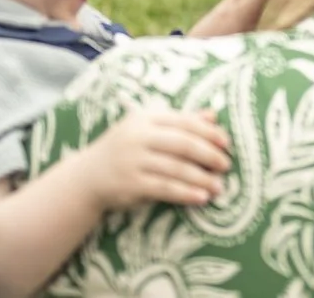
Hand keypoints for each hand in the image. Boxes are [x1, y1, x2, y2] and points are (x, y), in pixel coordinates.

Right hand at [77, 108, 231, 211]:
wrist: (87, 176)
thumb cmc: (125, 148)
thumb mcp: (148, 129)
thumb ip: (180, 122)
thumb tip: (213, 115)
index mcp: (146, 118)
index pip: (183, 122)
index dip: (208, 132)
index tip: (226, 143)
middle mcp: (138, 137)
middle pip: (182, 144)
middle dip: (208, 155)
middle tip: (226, 165)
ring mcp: (133, 161)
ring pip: (175, 168)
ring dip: (201, 178)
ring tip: (219, 186)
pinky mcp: (130, 184)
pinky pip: (164, 188)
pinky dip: (185, 193)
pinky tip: (201, 197)